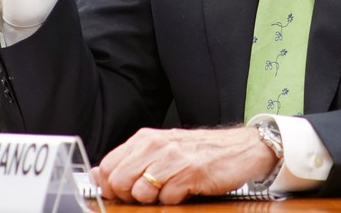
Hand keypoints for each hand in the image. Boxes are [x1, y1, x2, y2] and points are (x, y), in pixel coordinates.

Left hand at [90, 127, 277, 203]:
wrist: (240, 148)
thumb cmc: (200, 151)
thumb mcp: (162, 150)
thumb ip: (131, 161)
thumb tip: (99, 175)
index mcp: (145, 139)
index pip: (108, 167)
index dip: (112, 186)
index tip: (125, 192)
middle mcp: (155, 145)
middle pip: (119, 181)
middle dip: (130, 196)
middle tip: (150, 194)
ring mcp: (173, 158)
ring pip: (141, 192)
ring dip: (154, 199)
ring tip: (170, 190)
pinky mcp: (190, 173)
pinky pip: (167, 198)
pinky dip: (174, 200)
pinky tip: (185, 190)